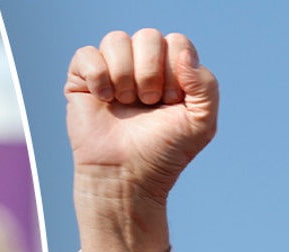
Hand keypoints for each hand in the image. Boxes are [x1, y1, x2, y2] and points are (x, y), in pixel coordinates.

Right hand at [65, 29, 218, 251]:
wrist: (127, 177)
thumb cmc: (163, 152)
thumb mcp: (201, 123)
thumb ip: (207, 85)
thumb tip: (183, 54)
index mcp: (170, 70)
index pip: (176, 42)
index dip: (174, 70)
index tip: (170, 103)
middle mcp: (140, 65)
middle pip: (147, 36)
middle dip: (150, 73)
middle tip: (148, 104)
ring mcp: (111, 70)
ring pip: (116, 39)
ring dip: (124, 75)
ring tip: (125, 103)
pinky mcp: (82, 80)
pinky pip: (86, 54)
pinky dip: (98, 77)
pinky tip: (103, 100)